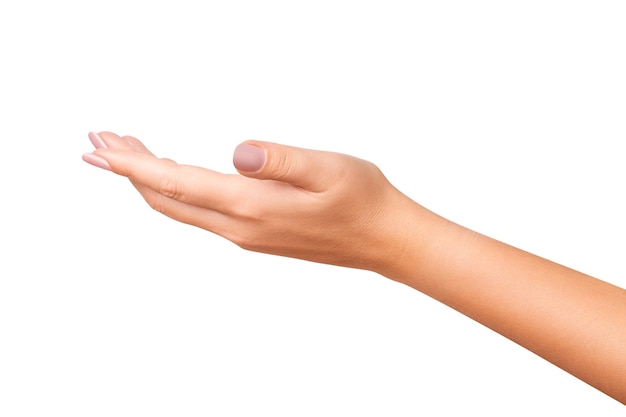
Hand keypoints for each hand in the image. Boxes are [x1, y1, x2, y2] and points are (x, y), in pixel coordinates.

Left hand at [82, 132, 425, 271]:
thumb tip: (238, 151)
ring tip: (128, 153)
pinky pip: (202, 214)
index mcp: (253, 207)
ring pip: (182, 208)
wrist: (385, 241)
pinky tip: (175, 175)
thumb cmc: (364, 200)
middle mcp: (241, 227)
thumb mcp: (330, 169)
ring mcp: (247, 235)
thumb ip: (282, 160)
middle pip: (168, 199)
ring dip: (150, 181)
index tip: (99, 147)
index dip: (133, 166)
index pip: (177, 183)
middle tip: (99, 141)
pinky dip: (176, 191)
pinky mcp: (256, 236)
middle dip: (129, 171)